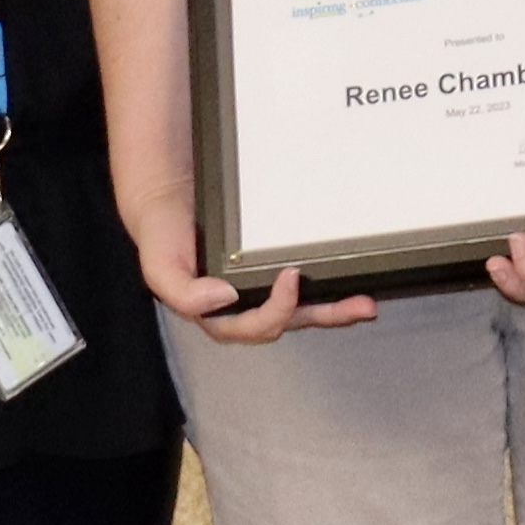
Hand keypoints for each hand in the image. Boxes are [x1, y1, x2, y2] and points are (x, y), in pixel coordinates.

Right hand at [128, 194, 374, 340]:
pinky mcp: (267, 272)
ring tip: (365, 304)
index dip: (277, 309)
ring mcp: (257, 291)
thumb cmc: (162, 236)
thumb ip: (183, 292)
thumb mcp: (159, 267)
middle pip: (288, 323)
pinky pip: (301, 288)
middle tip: (359, 305)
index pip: (255, 325)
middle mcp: (241, 308)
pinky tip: (346, 283)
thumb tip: (224, 298)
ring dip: (334, 311)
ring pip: (301, 311)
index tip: (290, 276)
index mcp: (217, 315)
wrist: (165, 199)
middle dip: (325, 317)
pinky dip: (325, 290)